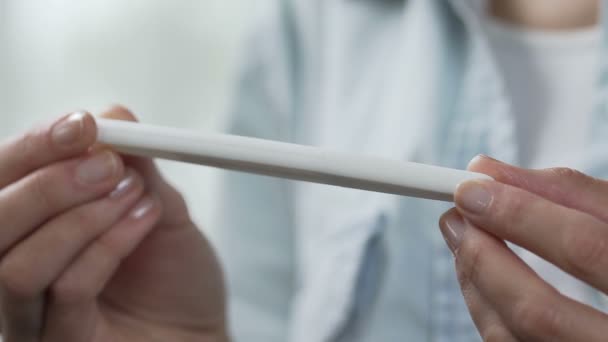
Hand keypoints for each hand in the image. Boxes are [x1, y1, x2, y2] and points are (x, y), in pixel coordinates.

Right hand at [0, 107, 226, 340]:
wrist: (201, 333)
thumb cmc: (175, 275)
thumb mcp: (157, 207)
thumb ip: (133, 167)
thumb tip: (114, 116)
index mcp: (32, 230)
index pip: (0, 183)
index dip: (33, 148)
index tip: (82, 125)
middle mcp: (17, 272)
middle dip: (49, 184)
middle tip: (109, 164)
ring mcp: (32, 318)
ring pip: (17, 264)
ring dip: (82, 217)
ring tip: (136, 195)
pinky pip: (67, 289)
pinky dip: (108, 245)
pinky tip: (143, 222)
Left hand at [439, 155, 607, 340]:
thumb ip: (575, 195)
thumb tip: (491, 173)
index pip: (585, 249)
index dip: (521, 215)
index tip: (473, 186)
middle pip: (539, 311)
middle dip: (483, 257)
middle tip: (456, 214)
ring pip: (514, 337)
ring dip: (476, 283)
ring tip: (462, 239)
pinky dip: (487, 311)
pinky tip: (481, 278)